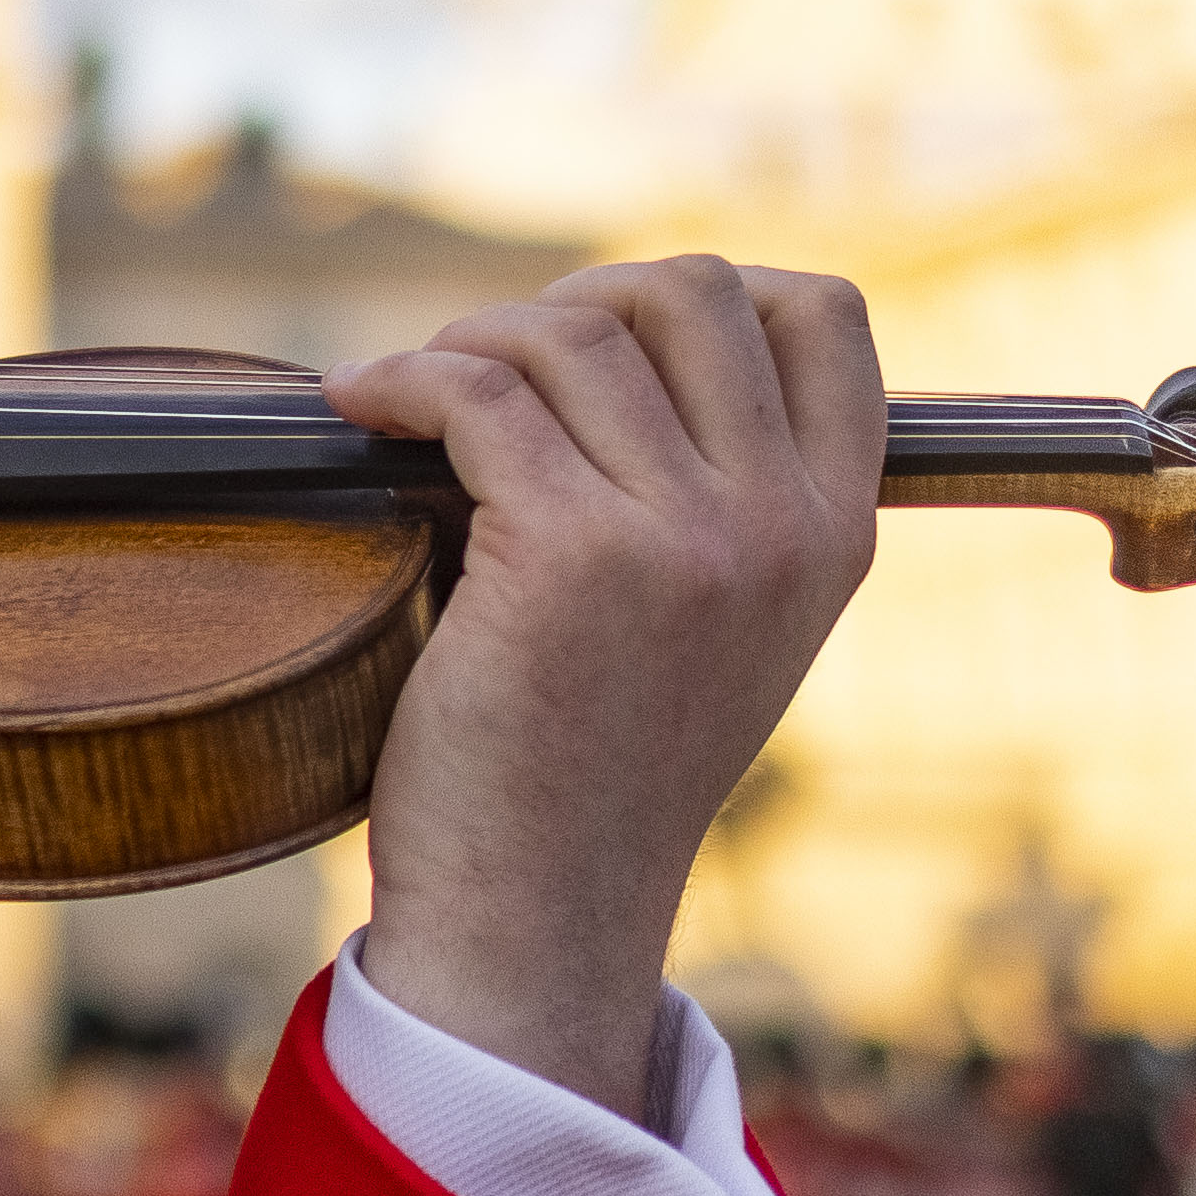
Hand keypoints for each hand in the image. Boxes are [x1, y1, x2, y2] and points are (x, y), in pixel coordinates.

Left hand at [323, 258, 883, 1123]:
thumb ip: (726, 497)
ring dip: (472, 343)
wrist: (543, 908)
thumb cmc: (603, 767)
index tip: (615, 333)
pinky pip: (477, 394)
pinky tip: (359, 408)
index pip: (827, 317)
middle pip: (689, 294)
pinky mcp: (566, 554)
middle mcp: (778, 525)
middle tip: (498, 362)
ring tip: (418, 396)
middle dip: (575, 302)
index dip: (715, 288)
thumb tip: (626, 341)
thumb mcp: (726, 625)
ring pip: (572, 336)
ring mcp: (683, 538)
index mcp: (836, 532)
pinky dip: (402, 379)